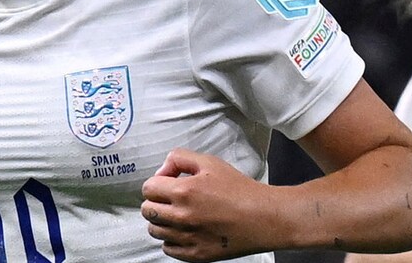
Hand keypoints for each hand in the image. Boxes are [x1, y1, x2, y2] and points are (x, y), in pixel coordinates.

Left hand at [141, 148, 274, 261]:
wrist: (263, 217)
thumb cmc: (239, 189)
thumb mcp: (210, 162)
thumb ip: (180, 158)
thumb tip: (162, 170)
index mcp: (184, 191)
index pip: (148, 189)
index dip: (156, 183)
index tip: (168, 184)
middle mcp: (182, 216)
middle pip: (148, 211)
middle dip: (156, 202)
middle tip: (171, 199)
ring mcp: (188, 237)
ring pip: (155, 231)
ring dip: (162, 221)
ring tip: (179, 215)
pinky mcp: (196, 254)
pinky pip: (168, 249)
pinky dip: (172, 240)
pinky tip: (185, 230)